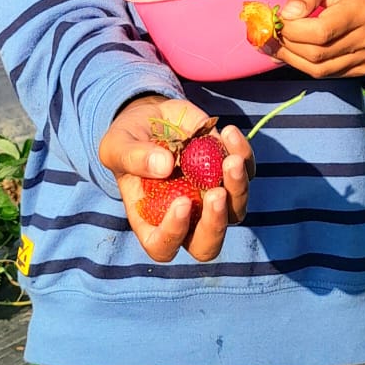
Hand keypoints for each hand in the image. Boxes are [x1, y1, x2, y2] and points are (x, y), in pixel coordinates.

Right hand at [98, 94, 253, 262]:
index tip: (181, 203)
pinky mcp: (227, 171)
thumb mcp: (118, 146)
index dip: (174, 234)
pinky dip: (244, 155)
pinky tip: (229, 133)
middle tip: (216, 194)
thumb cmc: (128, 140)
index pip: (164, 247)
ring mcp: (210, 197)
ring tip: (231, 160)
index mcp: (152, 221)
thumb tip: (165, 165)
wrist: (151, 117)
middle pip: (208, 244)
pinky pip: (247, 171)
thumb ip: (134, 158)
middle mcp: (186, 219)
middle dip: (216, 223)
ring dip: (238, 188)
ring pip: (236, 210)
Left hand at [273, 0, 364, 78]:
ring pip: (320, 70)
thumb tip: (287, 15)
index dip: (293, 30)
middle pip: (317, 54)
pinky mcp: (364, 67)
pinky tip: (293, 52)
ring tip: (275, 45)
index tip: (277, 19)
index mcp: (360, 11)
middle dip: (288, 45)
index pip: (321, 32)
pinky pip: (328, 74)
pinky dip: (306, 66)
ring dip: (292, 59)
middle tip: (270, 33)